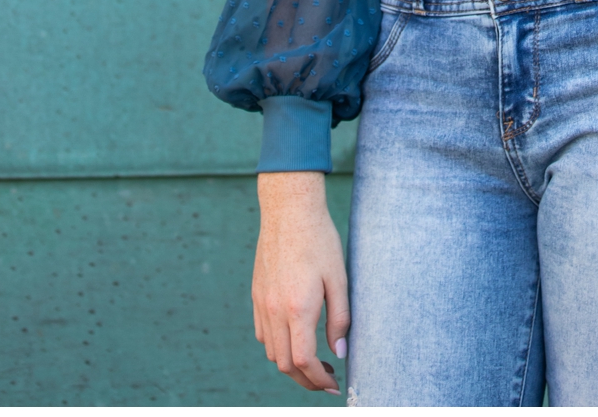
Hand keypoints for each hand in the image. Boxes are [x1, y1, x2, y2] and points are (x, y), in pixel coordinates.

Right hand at [252, 171, 346, 392]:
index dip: (319, 379)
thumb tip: (341, 353)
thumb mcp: (339, 277)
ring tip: (316, 363)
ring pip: (272, 353)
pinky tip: (296, 340)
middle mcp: (274, 311)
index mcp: (298, 308)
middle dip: (306, 380)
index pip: (304, 360)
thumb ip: (340, 317)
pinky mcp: (256, 297)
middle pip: (285, 364)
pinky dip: (279, 347)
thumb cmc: (320, 241)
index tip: (334, 385)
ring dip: (292, 366)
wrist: (288, 212)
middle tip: (327, 381)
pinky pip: (264, 335)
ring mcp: (261, 305)